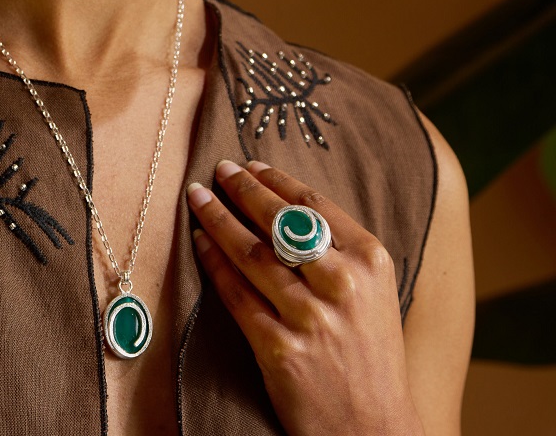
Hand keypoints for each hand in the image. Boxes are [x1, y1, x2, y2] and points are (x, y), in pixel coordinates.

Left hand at [187, 160, 425, 435]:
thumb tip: (283, 204)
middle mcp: (342, 283)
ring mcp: (310, 317)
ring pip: (251, 252)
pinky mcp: (280, 349)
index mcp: (370, 261)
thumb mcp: (373, 293)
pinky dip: (214, 263)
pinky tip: (200, 243)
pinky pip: (237, 294)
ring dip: (218, 219)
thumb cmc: (371, 355)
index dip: (276, 180)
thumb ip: (339, 250)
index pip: (313, 204)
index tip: (252, 165)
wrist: (374, 429)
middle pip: (279, 221)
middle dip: (243, 189)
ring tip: (199, 197)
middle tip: (220, 169)